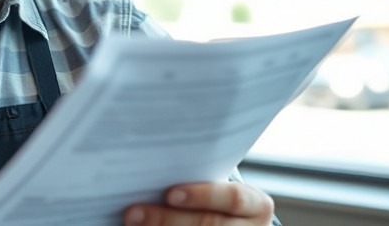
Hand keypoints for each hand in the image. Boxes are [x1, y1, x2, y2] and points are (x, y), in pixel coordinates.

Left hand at [124, 181, 274, 225]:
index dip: (202, 196)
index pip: (233, 199)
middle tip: (132, 213)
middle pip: (210, 225)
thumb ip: (192, 178)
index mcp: (255, 205)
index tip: (169, 194)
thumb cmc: (212, 199)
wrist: (227, 222)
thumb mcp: (212, 187)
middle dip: (167, 219)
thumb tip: (147, 168)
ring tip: (132, 223)